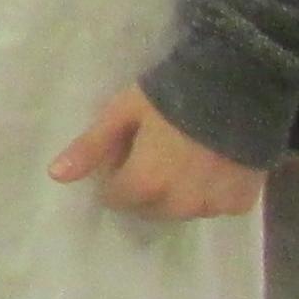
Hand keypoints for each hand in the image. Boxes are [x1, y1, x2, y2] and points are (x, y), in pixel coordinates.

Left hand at [50, 83, 266, 220]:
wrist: (237, 87)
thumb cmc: (168, 95)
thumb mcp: (121, 113)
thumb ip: (91, 148)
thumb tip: (56, 175)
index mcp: (145, 185)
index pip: (117, 198)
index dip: (116, 175)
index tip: (125, 153)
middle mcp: (180, 205)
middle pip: (150, 208)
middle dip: (145, 188)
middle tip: (155, 153)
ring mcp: (213, 206)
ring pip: (183, 210)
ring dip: (177, 194)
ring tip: (184, 157)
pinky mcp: (241, 203)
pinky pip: (216, 206)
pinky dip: (210, 192)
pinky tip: (212, 164)